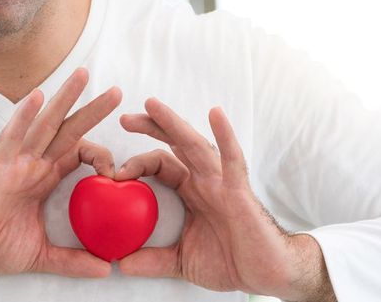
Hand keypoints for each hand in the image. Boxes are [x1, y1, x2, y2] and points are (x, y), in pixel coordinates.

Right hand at [0, 68, 120, 276]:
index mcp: (45, 176)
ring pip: (45, 123)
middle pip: (68, 129)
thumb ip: (72, 260)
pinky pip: (12, 137)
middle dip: (93, 110)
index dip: (101, 156)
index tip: (119, 173)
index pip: (79, 153)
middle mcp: (33, 162)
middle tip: (119, 91)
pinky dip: (23, 116)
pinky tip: (37, 96)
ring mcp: (15, 160)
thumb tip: (106, 270)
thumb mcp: (41, 255)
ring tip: (83, 74)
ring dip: (65, 99)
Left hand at [117, 98, 333, 301]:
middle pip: (174, 144)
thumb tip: (120, 263)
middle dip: (151, 127)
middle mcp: (205, 180)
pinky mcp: (239, 191)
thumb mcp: (183, 261)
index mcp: (192, 192)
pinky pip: (233, 160)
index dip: (137, 163)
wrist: (265, 274)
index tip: (114, 173)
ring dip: (174, 123)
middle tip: (125, 117)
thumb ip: (153, 260)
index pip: (160, 165)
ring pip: (196, 145)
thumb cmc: (232, 262)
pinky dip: (225, 136)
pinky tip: (216, 114)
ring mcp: (223, 182)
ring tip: (152, 105)